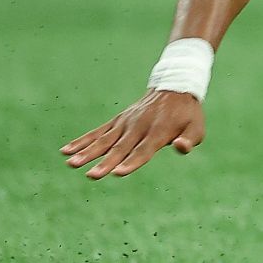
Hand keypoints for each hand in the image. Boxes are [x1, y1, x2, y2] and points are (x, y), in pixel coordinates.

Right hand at [60, 90, 204, 180]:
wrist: (174, 87)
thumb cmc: (187, 114)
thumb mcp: (197, 127)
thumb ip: (189, 139)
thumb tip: (181, 147)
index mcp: (158, 131)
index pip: (143, 150)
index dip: (132, 162)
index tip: (118, 173)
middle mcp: (139, 126)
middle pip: (120, 148)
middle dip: (105, 163)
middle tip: (91, 175)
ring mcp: (125, 123)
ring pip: (104, 140)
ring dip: (87, 152)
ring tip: (71, 163)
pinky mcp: (117, 121)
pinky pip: (97, 133)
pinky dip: (82, 141)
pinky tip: (66, 151)